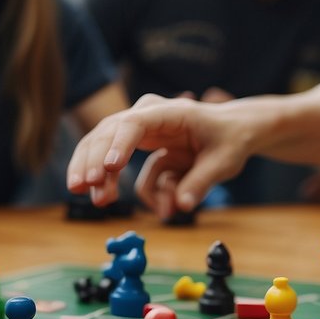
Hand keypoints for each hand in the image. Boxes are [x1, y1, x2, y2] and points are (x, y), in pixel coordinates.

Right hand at [66, 94, 251, 211]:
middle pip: (109, 133)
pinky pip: (116, 166)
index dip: (119, 144)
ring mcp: (138, 130)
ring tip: (98, 201)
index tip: (111, 168)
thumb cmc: (230, 139)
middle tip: (87, 188)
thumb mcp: (224, 161)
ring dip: (96, 174)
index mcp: (171, 112)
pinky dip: (116, 185)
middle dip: (95, 161)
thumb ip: (201, 182)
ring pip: (103, 147)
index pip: (135, 123)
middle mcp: (148, 116)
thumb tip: (182, 206)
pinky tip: (135, 204)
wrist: (232, 131)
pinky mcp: (136, 147)